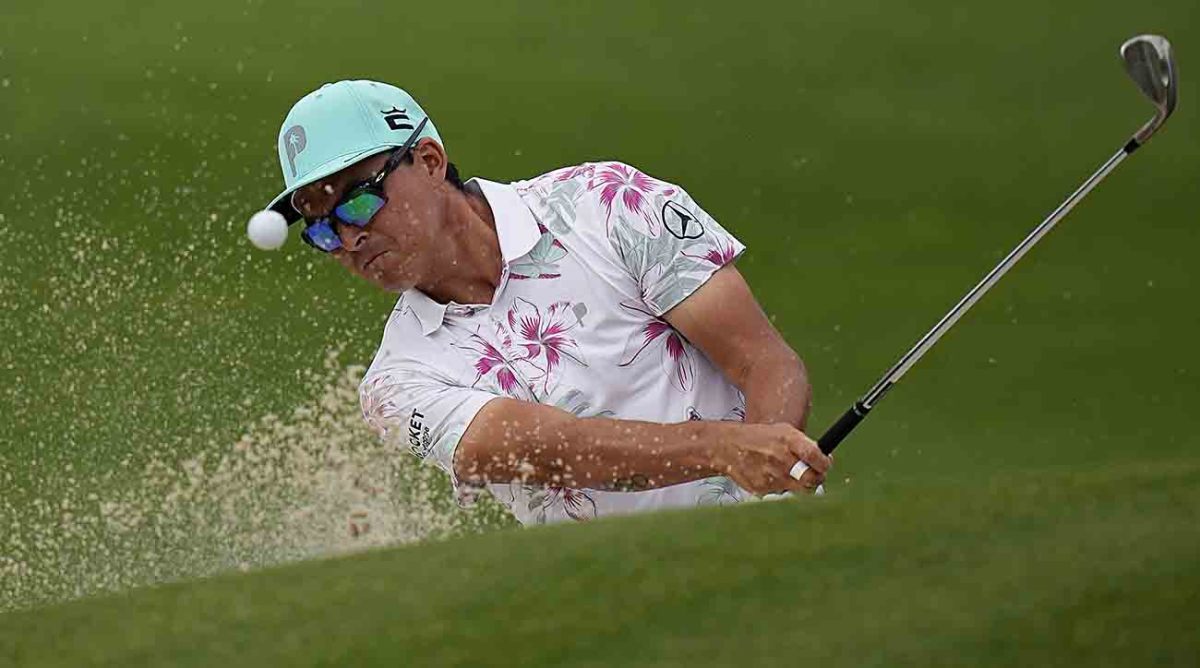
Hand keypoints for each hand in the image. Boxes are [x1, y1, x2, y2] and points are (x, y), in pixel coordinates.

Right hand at [712, 423, 831, 495]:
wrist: (727, 447)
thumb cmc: (758, 438)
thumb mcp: (783, 431)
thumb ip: (803, 444)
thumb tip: (823, 459)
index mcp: (788, 440)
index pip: (814, 456)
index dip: (824, 464)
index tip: (825, 465)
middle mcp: (780, 458)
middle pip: (810, 479)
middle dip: (816, 479)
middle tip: (815, 476)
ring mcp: (771, 476)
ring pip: (797, 489)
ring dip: (796, 483)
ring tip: (783, 470)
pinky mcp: (762, 489)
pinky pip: (780, 492)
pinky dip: (779, 485)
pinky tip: (769, 474)